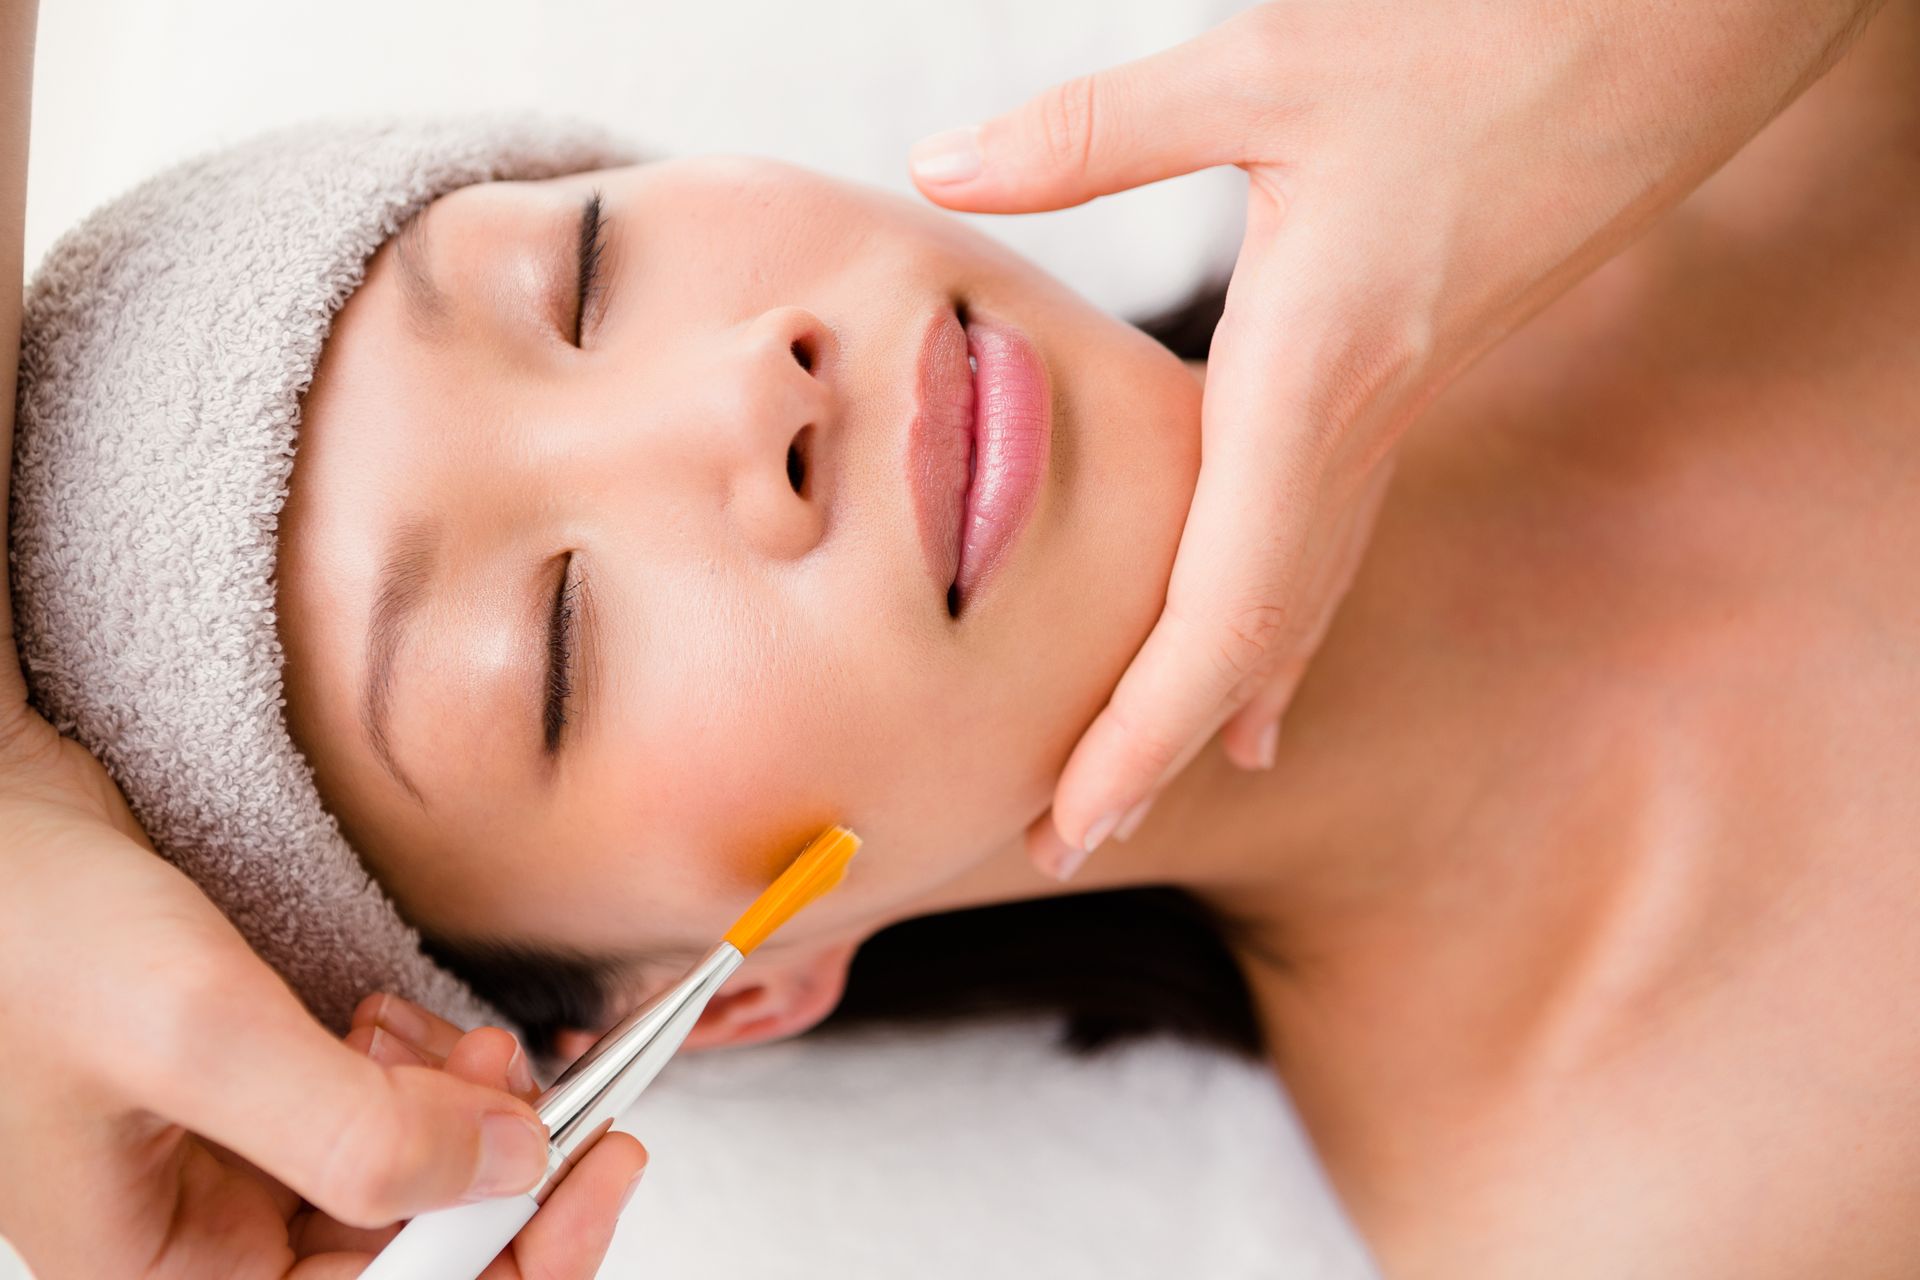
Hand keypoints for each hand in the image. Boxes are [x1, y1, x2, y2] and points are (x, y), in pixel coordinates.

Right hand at [0, 706, 640, 1277]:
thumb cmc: (26, 929)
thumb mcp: (200, 1035)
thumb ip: (361, 1129)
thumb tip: (517, 1171)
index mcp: (174, 1275)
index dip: (516, 1254)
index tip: (603, 1164)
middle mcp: (208, 1238)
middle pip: (415, 1250)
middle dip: (496, 1167)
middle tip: (543, 1081)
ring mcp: (234, 1165)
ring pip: (408, 1174)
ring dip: (458, 1106)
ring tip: (451, 1036)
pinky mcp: (256, 1096)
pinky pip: (378, 1111)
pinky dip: (418, 1066)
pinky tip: (393, 1016)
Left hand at [908, 0, 1879, 876]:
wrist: (1674, 30)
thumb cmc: (1492, 36)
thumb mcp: (1269, 70)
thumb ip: (1097, 131)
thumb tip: (942, 162)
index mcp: (1316, 377)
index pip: (1224, 609)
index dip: (1144, 730)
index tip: (1075, 817)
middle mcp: (1358, 424)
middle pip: (1253, 637)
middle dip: (1158, 748)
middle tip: (1071, 837)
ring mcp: (1391, 412)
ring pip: (1297, 598)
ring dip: (1215, 699)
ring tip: (1142, 780)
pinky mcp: (1403, 380)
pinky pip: (1328, 538)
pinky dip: (1273, 618)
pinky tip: (1257, 657)